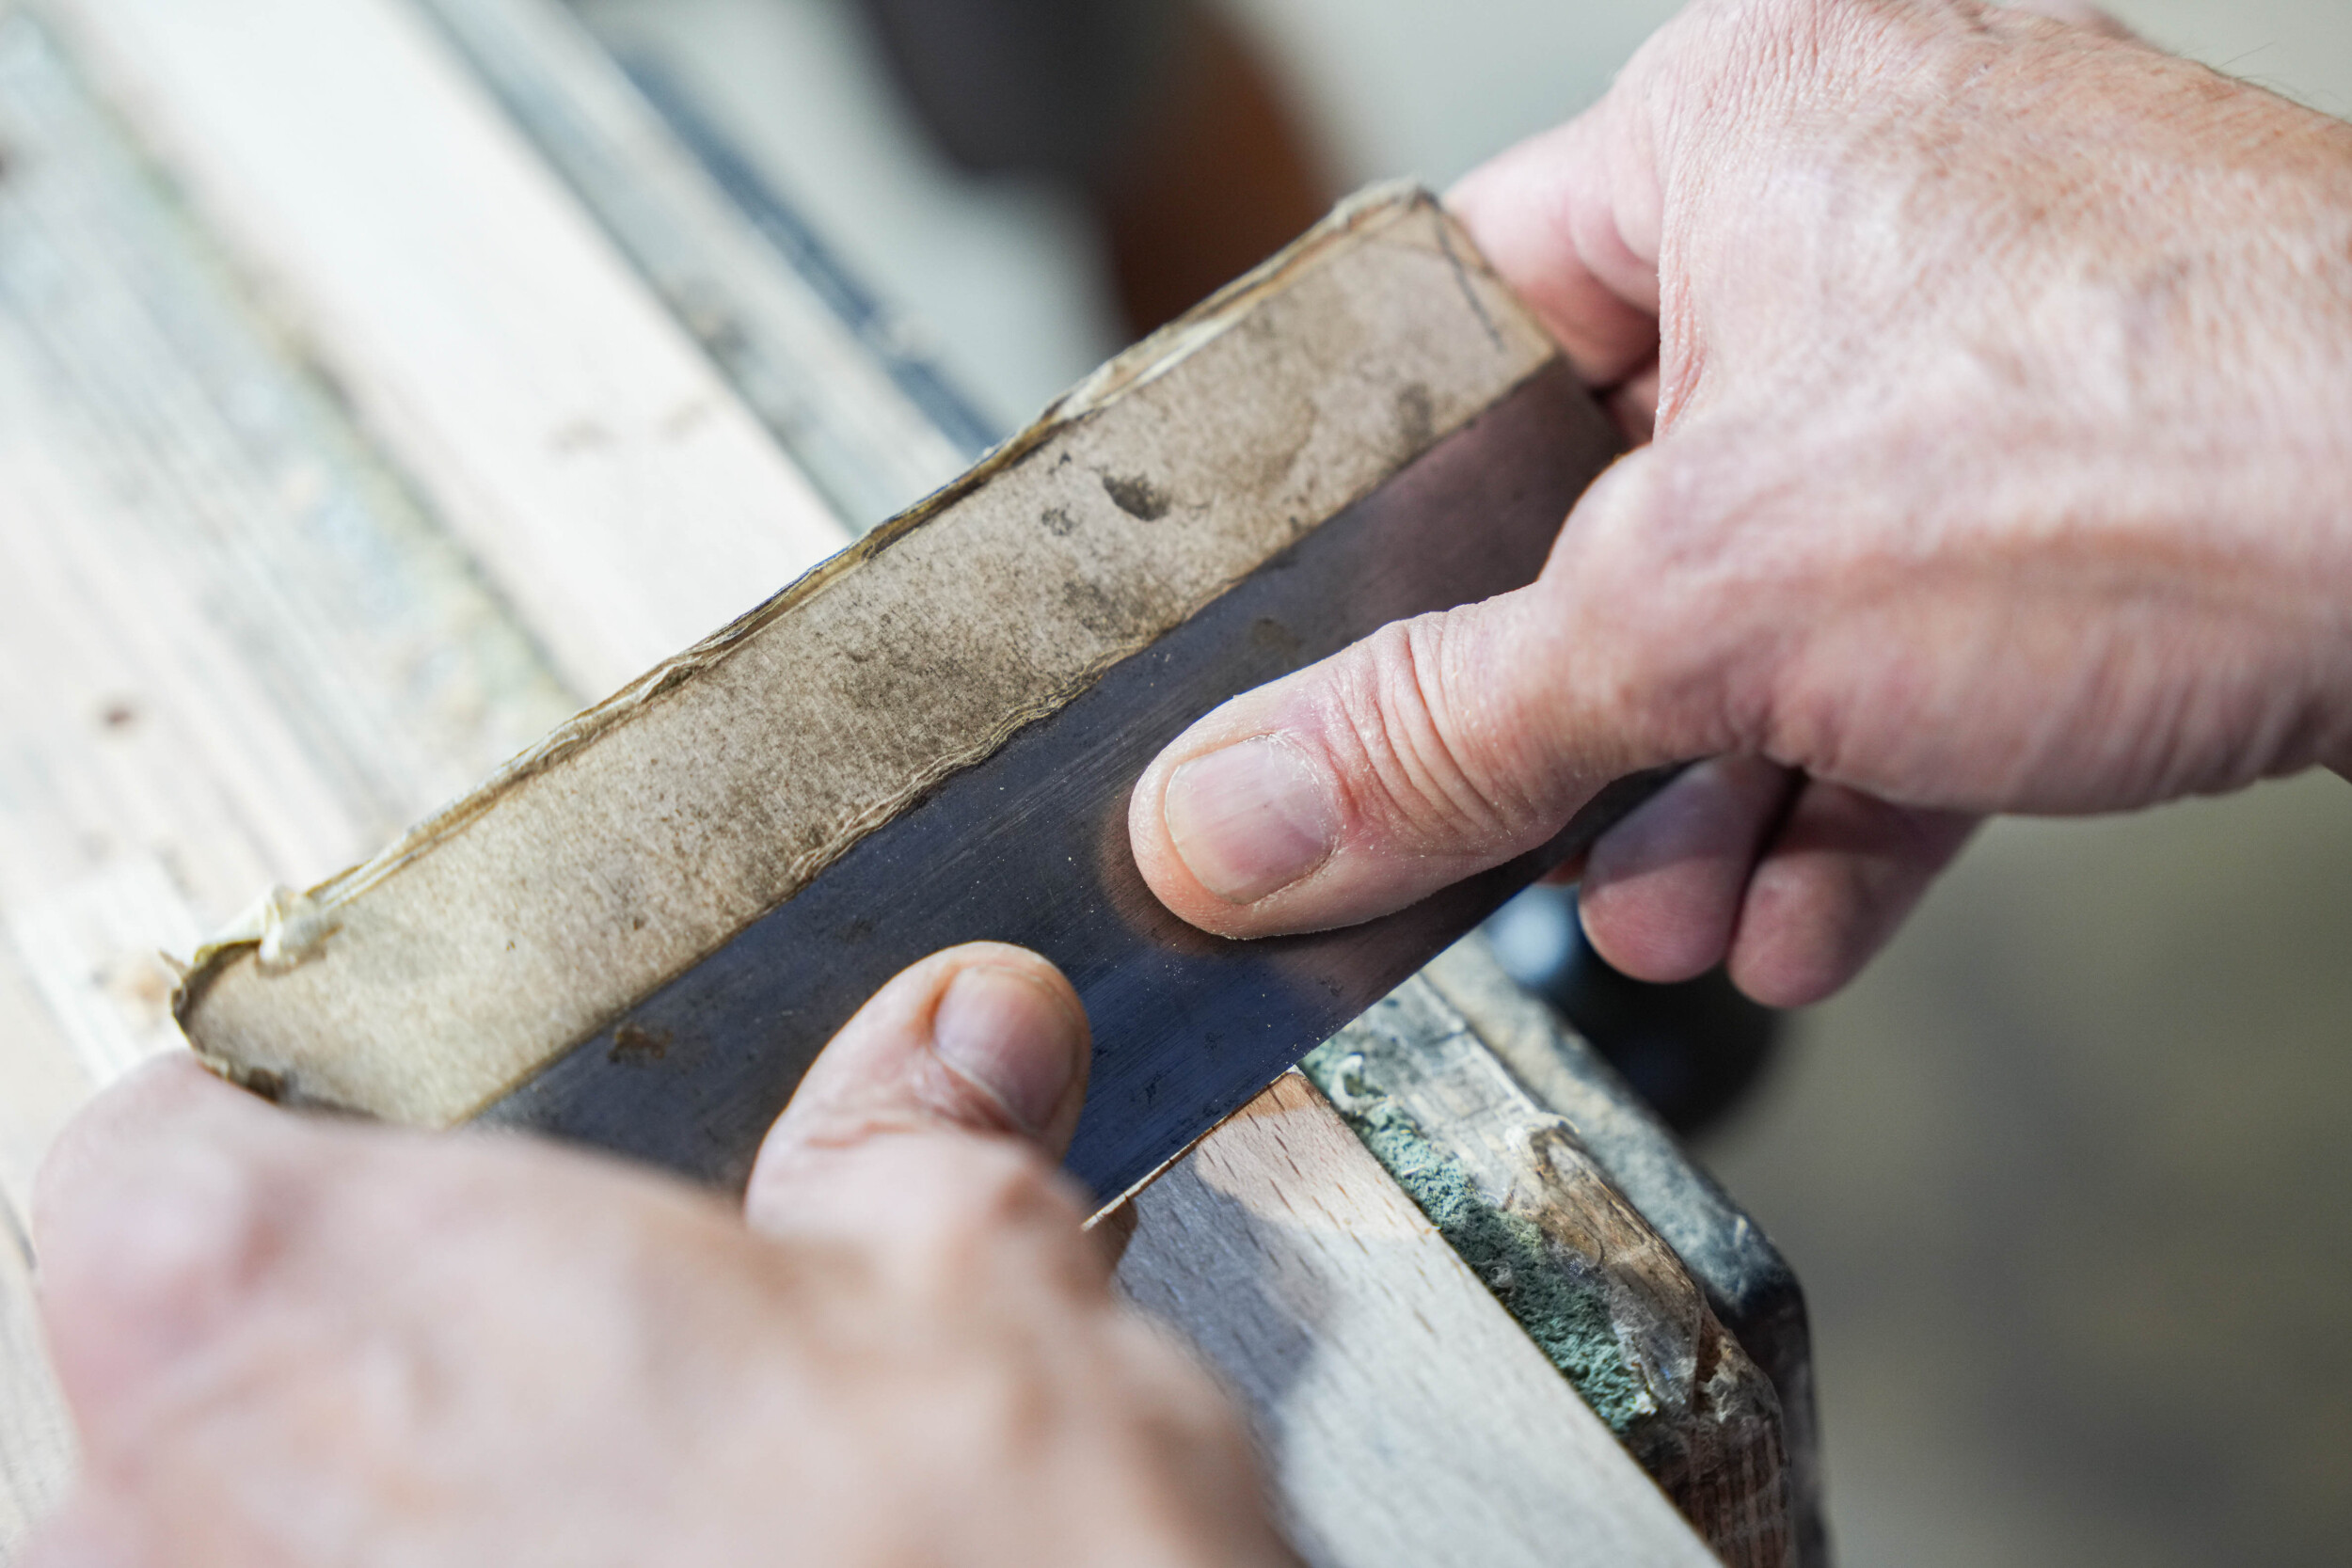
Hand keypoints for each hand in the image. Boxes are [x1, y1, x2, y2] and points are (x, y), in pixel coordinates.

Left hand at [26, 945, 1289, 1567]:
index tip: (437, 1187)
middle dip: (399, 1374)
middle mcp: (171, 1525)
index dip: (318, 1156)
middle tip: (608, 1386)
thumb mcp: (969, 1278)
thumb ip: (903, 1143)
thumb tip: (956, 1052)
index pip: (166, 1156)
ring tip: (646, 1540)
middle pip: (207, 1394)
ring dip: (427, 1546)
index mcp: (273, 1290)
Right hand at [1129, 0, 2351, 1004]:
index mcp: (1738, 123)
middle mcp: (1870, 200)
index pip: (1464, 320)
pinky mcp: (2109, 472)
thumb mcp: (1702, 610)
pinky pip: (1919, 635)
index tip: (1342, 644)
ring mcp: (2006, 337)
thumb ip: (1440, 725)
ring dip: (1714, 782)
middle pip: (1617, 491)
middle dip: (1580, 711)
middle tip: (1518, 826)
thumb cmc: (2170, 444)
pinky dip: (1856, 781)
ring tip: (1675, 907)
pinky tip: (1807, 909)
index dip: (1384, 506)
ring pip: (1777, 586)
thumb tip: (1233, 812)